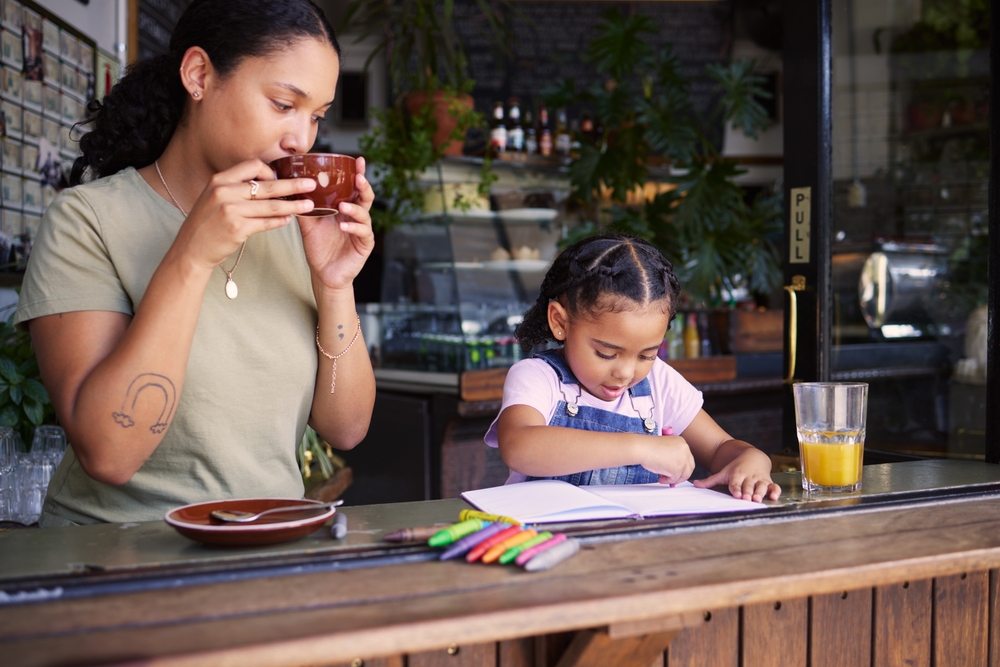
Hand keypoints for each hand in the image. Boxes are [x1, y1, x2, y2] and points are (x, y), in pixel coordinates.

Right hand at [176, 159, 316, 268]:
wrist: (191, 248)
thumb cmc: (207, 222)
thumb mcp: (215, 196)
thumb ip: (237, 187)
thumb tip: (268, 181)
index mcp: (220, 179)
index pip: (253, 165)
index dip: (270, 171)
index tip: (280, 179)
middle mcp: (224, 192)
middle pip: (267, 185)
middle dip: (293, 185)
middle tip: (312, 184)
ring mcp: (230, 210)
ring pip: (271, 205)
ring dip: (293, 205)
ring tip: (309, 205)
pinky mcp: (237, 228)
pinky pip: (266, 223)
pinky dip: (280, 221)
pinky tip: (289, 219)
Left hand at [298, 157, 375, 291]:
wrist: (324, 274)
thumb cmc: (319, 249)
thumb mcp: (308, 225)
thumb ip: (304, 208)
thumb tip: (291, 189)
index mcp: (345, 208)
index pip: (353, 188)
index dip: (357, 173)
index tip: (357, 160)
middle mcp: (356, 217)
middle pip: (365, 197)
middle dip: (364, 185)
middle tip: (358, 177)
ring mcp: (362, 230)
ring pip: (365, 214)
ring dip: (355, 208)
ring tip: (343, 206)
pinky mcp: (364, 245)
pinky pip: (362, 233)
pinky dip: (353, 227)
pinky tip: (343, 226)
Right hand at [638, 435, 695, 485]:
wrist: (642, 448)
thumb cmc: (648, 447)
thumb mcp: (665, 448)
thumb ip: (673, 456)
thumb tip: (674, 468)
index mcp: (682, 443)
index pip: (688, 458)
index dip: (681, 467)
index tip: (673, 470)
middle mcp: (685, 450)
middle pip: (689, 467)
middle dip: (680, 474)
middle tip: (671, 477)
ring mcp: (683, 459)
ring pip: (684, 475)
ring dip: (673, 479)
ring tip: (663, 478)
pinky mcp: (677, 468)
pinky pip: (675, 479)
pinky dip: (668, 480)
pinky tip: (660, 478)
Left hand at [692, 449, 780, 501]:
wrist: (753, 456)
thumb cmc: (736, 468)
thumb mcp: (723, 473)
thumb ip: (710, 481)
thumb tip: (695, 484)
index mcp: (737, 476)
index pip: (736, 483)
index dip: (736, 489)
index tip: (737, 494)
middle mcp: (749, 478)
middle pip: (748, 486)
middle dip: (748, 492)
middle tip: (748, 498)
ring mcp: (759, 480)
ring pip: (761, 486)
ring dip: (760, 492)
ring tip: (758, 499)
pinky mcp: (768, 482)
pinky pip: (774, 486)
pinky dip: (775, 491)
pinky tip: (774, 497)